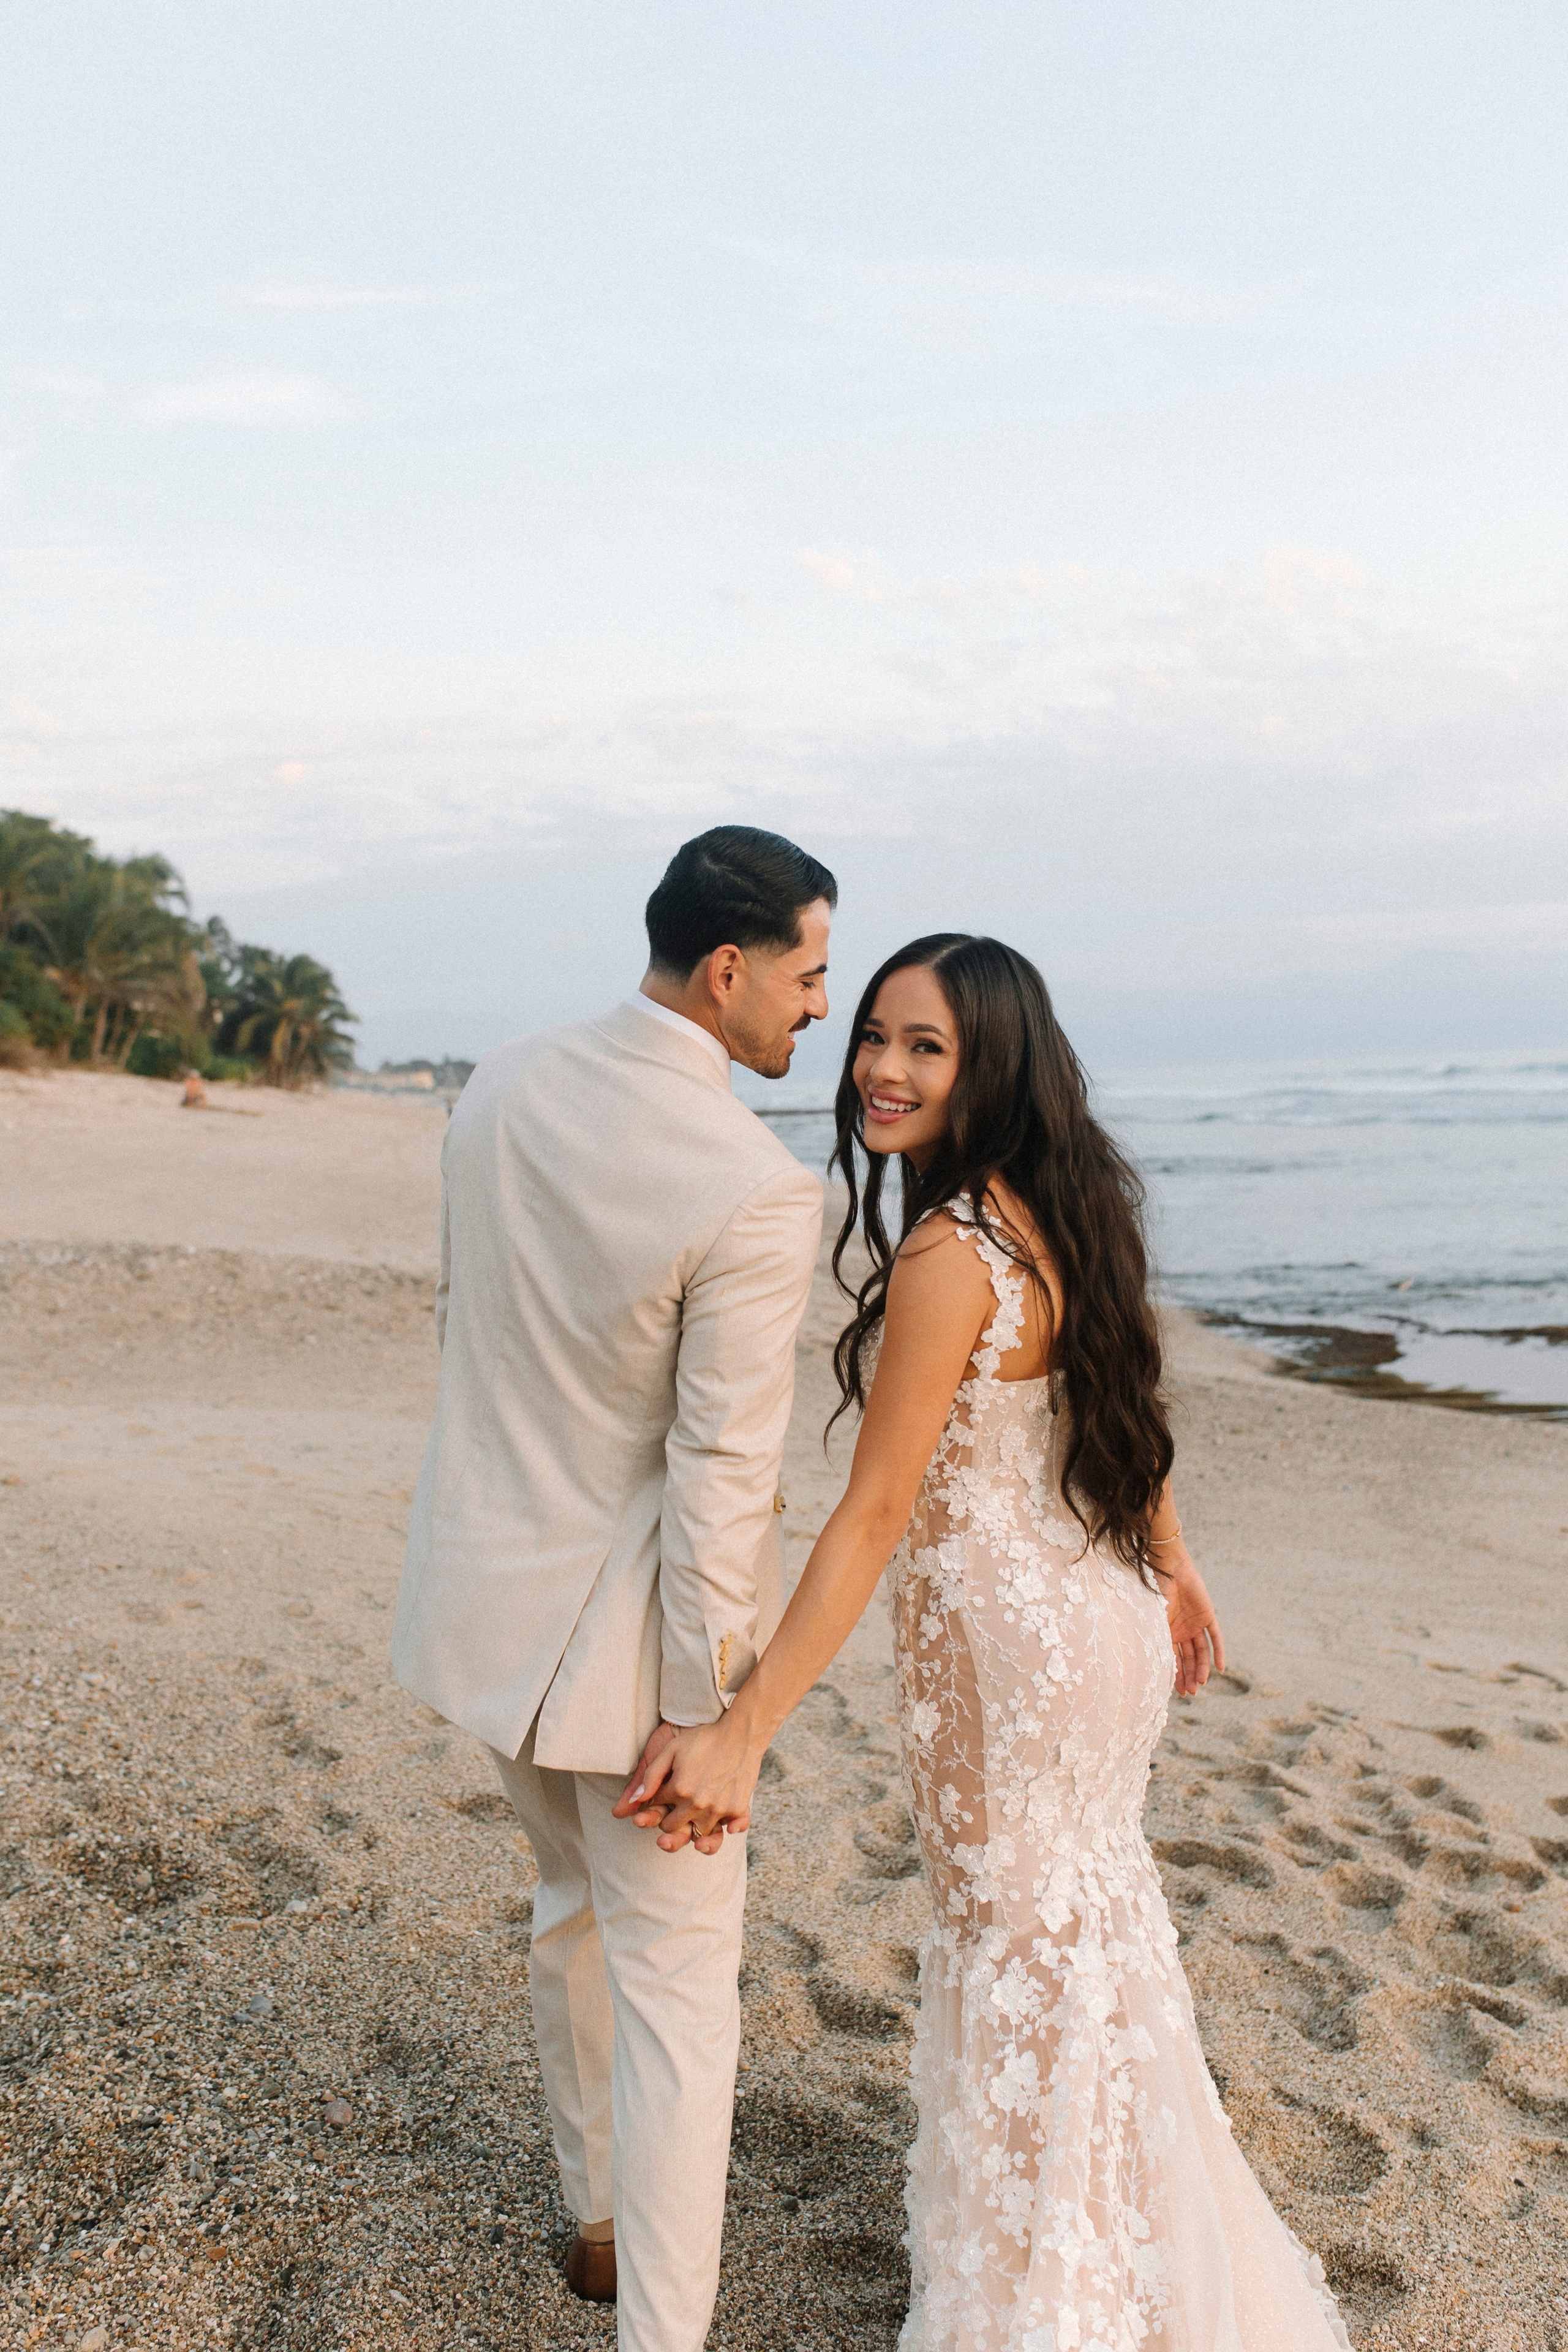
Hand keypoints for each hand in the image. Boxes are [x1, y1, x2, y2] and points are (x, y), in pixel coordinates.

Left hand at [612, 1711, 762, 1854]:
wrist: (740, 1733)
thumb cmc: (703, 1738)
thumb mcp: (671, 1749)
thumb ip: (650, 1776)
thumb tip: (634, 1803)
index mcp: (679, 1789)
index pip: (656, 1809)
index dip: (654, 1803)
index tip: (661, 1796)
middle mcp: (697, 1804)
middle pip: (672, 1828)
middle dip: (668, 1821)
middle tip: (672, 1812)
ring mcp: (718, 1809)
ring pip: (698, 1835)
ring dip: (694, 1828)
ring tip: (694, 1817)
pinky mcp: (737, 1809)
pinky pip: (727, 1830)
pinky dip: (724, 1828)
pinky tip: (722, 1822)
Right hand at [1160, 1547, 1225, 1696]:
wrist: (1168, 1568)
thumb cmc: (1154, 1592)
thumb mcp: (1152, 1620)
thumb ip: (1154, 1639)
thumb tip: (1147, 1666)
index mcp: (1166, 1633)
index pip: (1173, 1659)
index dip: (1176, 1676)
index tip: (1178, 1693)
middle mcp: (1181, 1631)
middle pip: (1188, 1658)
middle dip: (1190, 1676)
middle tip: (1192, 1692)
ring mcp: (1195, 1624)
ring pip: (1201, 1651)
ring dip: (1202, 1667)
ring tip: (1202, 1683)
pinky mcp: (1207, 1616)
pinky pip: (1215, 1637)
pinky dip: (1218, 1651)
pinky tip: (1220, 1668)